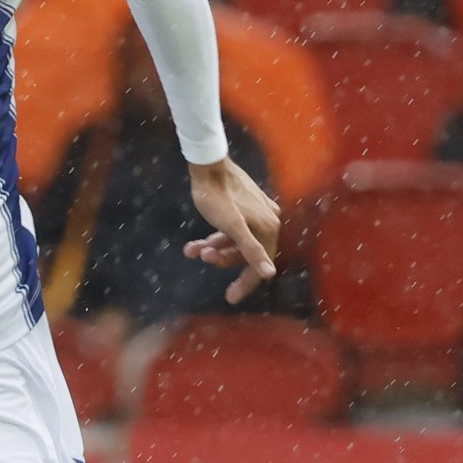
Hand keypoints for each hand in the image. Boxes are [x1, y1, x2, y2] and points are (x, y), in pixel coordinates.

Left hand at [183, 158, 281, 304]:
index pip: (260, 265)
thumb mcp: (232, 227)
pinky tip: (195, 244)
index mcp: (268, 228)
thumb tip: (270, 274)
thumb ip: (251, 251)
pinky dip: (214, 238)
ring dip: (214, 249)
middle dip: (223, 259)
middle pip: (246, 254)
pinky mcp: (244, 207)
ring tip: (192, 250)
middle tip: (201, 257)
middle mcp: (268, 221)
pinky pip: (231, 231)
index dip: (245, 283)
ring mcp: (257, 213)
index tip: (230, 298)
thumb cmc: (216, 196)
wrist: (207, 164)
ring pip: (236, 242)